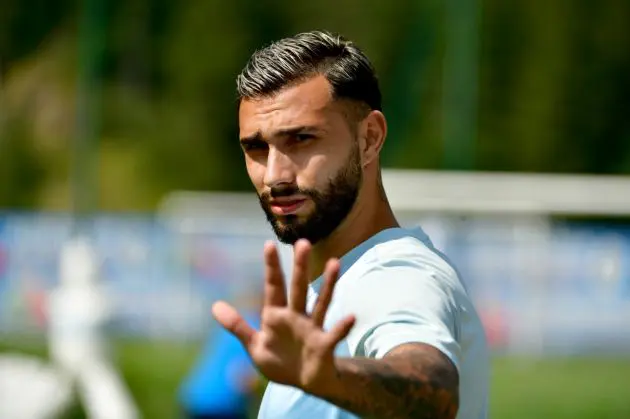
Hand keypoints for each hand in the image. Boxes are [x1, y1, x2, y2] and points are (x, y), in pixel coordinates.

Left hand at [212, 239, 355, 391]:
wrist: (304, 382)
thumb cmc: (279, 361)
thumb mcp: (254, 345)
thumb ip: (237, 326)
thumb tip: (215, 306)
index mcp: (276, 315)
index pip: (273, 286)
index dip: (271, 267)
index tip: (268, 244)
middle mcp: (296, 316)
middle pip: (298, 287)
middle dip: (300, 267)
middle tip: (302, 243)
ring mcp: (312, 329)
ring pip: (320, 302)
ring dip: (328, 284)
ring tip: (335, 263)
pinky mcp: (324, 345)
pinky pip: (334, 334)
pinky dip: (343, 326)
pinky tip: (351, 317)